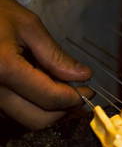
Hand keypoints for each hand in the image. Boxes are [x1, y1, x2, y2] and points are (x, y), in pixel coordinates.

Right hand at [0, 0, 92, 129]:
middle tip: (78, 95)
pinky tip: (41, 88)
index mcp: (4, 68)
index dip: (75, 98)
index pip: (51, 98)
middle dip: (64, 110)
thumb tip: (82, 75)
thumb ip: (56, 55)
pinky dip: (32, 106)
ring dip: (49, 110)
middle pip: (39, 119)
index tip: (88, 92)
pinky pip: (13, 112)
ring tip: (60, 89)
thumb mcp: (27, 26)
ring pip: (25, 120)